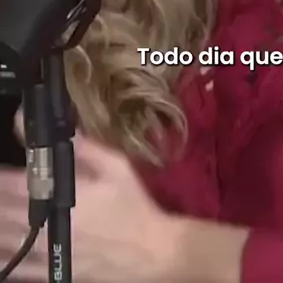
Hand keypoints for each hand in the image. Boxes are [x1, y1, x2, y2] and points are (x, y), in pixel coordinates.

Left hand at [0, 134, 178, 282]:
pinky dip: (5, 259)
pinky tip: (1, 250)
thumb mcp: (116, 168)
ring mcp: (49, 254)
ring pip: (8, 242)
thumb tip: (62, 130)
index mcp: (64, 199)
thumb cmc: (134, 208)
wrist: (151, 253)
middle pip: (7, 214)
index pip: (19, 185)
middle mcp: (50, 228)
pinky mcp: (55, 274)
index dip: (2, 177)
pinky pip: (19, 270)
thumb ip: (85, 149)